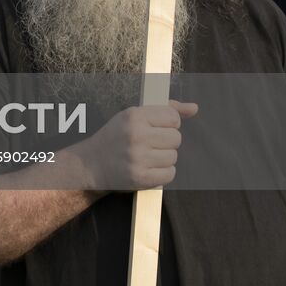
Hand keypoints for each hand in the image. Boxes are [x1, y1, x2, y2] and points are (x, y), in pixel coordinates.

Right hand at [72, 100, 196, 191]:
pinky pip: (170, 174)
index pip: (173, 117)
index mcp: (134, 115)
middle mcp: (136, 135)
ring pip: (173, 157)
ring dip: (164, 158)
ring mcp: (138, 157)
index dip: (168, 123)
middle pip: (176, 138)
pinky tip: (148, 168)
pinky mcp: (141, 177)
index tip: (156, 128)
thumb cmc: (116, 137)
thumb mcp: (133, 116)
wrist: (91, 164)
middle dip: (167, 142)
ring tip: (146, 156)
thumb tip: (194, 108)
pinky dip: (162, 173)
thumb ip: (165, 110)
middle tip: (150, 144)